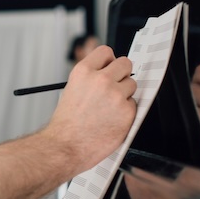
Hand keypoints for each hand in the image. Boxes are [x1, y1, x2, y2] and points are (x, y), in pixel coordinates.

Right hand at [45, 45, 136, 172]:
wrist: (65, 146)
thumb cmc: (66, 123)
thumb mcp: (71, 89)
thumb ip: (89, 78)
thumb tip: (107, 72)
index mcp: (83, 71)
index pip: (106, 52)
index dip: (109, 61)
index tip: (109, 68)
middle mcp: (100, 80)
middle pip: (125, 63)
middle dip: (122, 74)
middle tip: (115, 86)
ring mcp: (115, 95)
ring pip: (132, 84)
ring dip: (125, 94)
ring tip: (109, 107)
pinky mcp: (127, 111)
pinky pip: (134, 104)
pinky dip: (126, 112)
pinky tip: (112, 119)